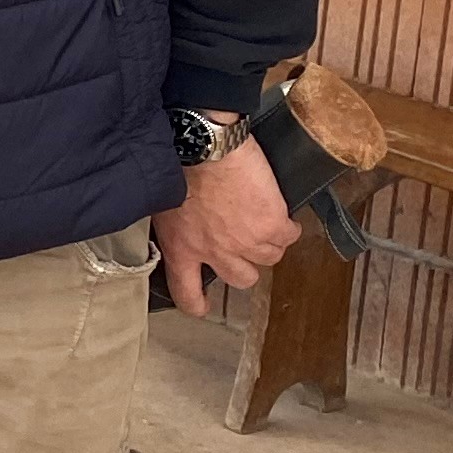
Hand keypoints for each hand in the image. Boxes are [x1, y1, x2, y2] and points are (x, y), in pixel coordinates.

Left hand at [155, 132, 297, 310]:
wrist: (206, 145)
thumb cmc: (178, 165)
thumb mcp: (162, 204)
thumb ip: (176, 227)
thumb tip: (184, 230)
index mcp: (182, 249)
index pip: (186, 293)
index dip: (195, 304)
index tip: (202, 308)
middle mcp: (216, 253)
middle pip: (242, 279)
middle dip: (246, 264)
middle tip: (244, 244)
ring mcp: (246, 242)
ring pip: (270, 258)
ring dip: (268, 242)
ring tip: (261, 219)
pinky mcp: (271, 225)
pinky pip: (289, 236)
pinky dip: (287, 225)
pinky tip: (279, 210)